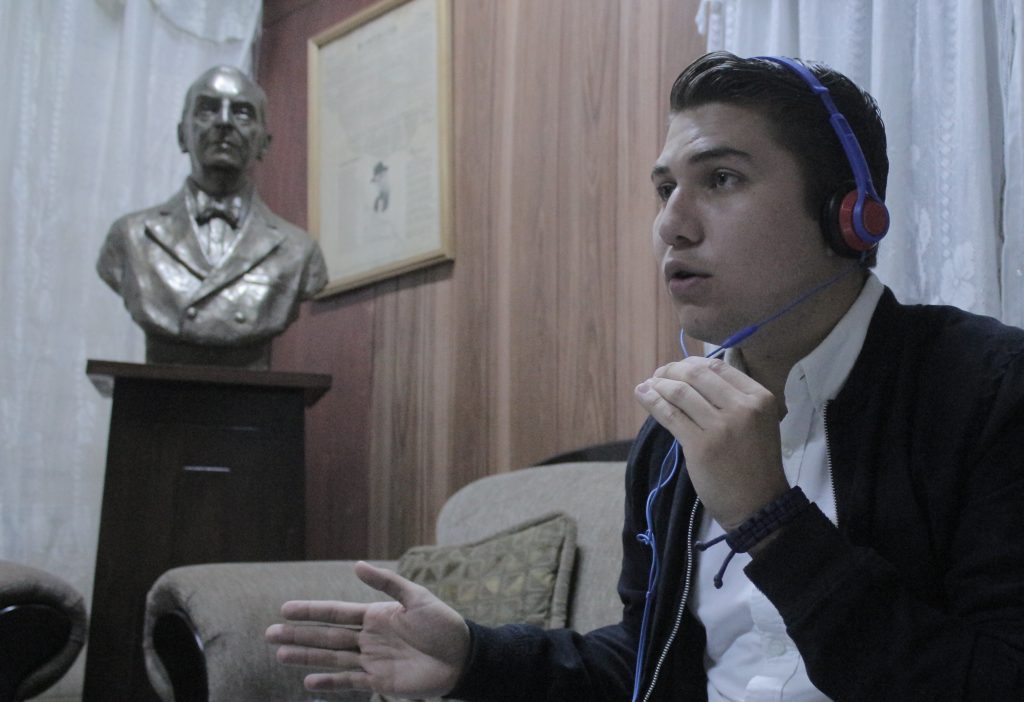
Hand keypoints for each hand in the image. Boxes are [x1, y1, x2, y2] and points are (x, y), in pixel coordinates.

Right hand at [265, 561, 469, 696]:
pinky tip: (309, 680)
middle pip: (327, 636)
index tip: (285, 609)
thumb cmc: (443, 624)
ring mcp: (372, 660)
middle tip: (268, 634)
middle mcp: (369, 637)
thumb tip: (357, 566)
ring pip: (331, 657)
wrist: (462, 657)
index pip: (336, 612)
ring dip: (306, 656)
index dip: (311, 611)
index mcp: (376, 615)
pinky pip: (349, 682)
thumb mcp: (417, 598)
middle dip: (298, 635)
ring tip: (280, 654)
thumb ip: (387, 583)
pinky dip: (329, 683)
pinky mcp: (380, 681)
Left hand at [634, 356, 788, 528]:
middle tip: (658, 375)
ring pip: (681, 392)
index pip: (719, 366)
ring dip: (659, 385)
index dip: (692, 363)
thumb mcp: (757, 423)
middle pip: (697, 375)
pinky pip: (670, 414)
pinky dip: (652, 401)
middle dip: (671, 371)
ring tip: (648, 386)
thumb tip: (694, 376)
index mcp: (760, 397)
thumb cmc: (755, 464)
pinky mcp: (700, 445)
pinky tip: (643, 395)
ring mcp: (721, 426)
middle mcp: (743, 407)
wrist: (758, 505)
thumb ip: (733, 399)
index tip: (677, 368)